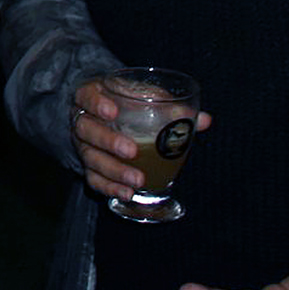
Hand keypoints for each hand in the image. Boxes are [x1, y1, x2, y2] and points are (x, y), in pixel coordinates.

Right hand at [66, 76, 212, 199]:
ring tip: (138, 180)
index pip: (86, 96)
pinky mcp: (89, 166)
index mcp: (92, 96)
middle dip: (108, 141)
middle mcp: (83, 120)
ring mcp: (83, 145)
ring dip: (114, 170)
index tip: (113, 111)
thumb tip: (205, 121)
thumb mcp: (144, 97)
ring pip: (90, 158)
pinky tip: (128, 193)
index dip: (96, 104)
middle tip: (132, 151)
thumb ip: (170, 107)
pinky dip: (109, 187)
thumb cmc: (128, 103)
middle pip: (86, 130)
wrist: (107, 115)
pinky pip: (93, 178)